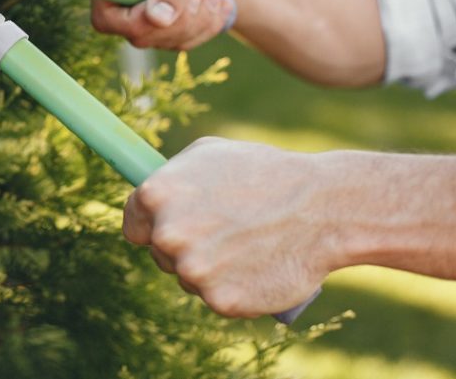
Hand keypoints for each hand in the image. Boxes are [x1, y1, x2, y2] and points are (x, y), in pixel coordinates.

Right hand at [92, 0, 236, 49]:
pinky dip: (206, 26)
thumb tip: (159, 20)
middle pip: (139, 34)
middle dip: (181, 20)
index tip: (167, 8)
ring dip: (199, 22)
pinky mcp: (159, 29)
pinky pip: (182, 43)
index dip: (136, 21)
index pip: (105, 16)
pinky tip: (216, 3)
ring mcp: (139, 17)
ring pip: (165, 41)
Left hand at [123, 137, 334, 317]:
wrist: (321, 208)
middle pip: (160, 253)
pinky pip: (217, 298)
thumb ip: (172, 176)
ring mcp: (193, 271)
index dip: (152, 226)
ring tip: (246, 245)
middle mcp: (168, 235)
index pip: (133, 225)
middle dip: (184, 246)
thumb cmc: (266, 173)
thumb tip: (148, 194)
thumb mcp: (210, 153)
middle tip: (224, 232)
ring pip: (189, 278)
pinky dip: (234, 289)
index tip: (173, 226)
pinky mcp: (220, 301)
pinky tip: (255, 267)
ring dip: (210, 269)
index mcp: (157, 195)